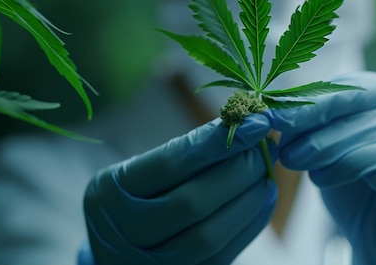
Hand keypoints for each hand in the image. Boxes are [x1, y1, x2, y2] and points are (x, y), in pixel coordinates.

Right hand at [82, 115, 276, 264]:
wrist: (112, 252)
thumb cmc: (132, 198)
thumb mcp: (140, 169)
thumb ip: (185, 152)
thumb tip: (244, 127)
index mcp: (109, 192)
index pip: (171, 163)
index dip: (217, 142)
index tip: (255, 123)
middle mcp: (125, 234)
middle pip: (192, 202)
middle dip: (238, 171)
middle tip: (264, 147)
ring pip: (209, 235)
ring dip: (249, 199)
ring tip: (266, 171)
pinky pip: (222, 255)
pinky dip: (250, 223)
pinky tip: (264, 197)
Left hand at [267, 71, 375, 264]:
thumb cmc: (353, 187)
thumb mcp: (326, 151)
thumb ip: (310, 129)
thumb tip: (277, 115)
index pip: (354, 91)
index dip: (316, 105)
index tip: (280, 119)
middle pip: (374, 118)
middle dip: (327, 137)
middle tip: (292, 156)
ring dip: (352, 161)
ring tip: (317, 177)